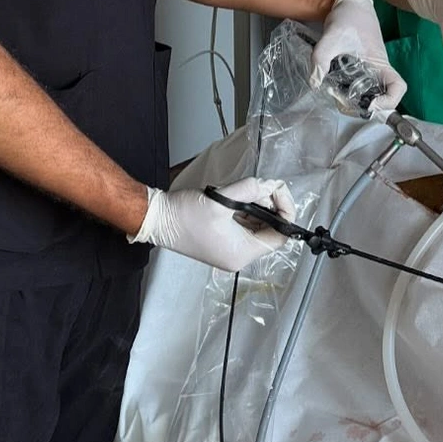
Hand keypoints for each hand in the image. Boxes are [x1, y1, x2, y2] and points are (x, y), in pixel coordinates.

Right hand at [128, 177, 295, 271]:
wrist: (157, 220)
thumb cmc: (184, 215)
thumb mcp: (221, 200)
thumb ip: (250, 190)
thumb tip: (271, 185)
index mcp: (242, 253)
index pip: (280, 235)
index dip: (285, 210)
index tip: (278, 190)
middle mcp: (239, 256)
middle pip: (271, 231)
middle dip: (271, 206)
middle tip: (262, 186)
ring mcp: (230, 249)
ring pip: (258, 227)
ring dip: (258, 207)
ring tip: (247, 191)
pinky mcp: (223, 241)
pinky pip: (245, 226)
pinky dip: (247, 210)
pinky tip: (238, 199)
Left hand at [310, 0, 406, 113]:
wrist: (347, 4)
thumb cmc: (348, 18)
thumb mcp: (332, 37)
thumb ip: (321, 58)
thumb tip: (315, 82)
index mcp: (381, 63)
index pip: (398, 87)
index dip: (390, 100)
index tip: (370, 103)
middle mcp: (378, 70)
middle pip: (383, 98)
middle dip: (365, 107)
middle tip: (344, 104)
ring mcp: (369, 70)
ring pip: (370, 94)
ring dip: (356, 102)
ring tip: (337, 98)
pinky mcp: (359, 68)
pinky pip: (359, 87)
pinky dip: (349, 92)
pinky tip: (334, 89)